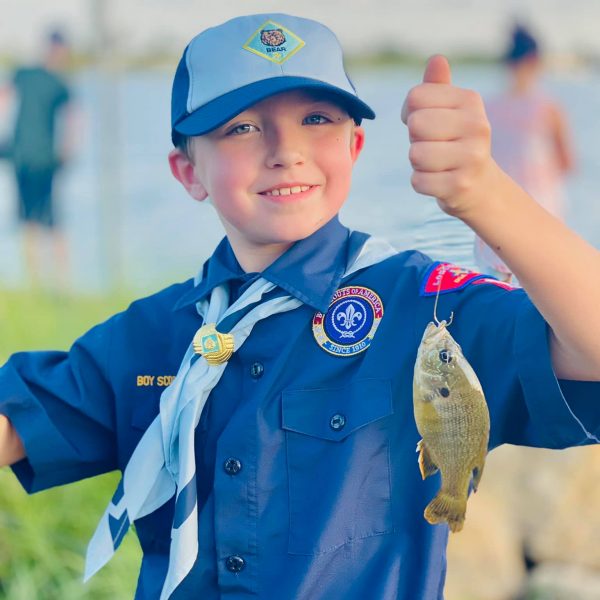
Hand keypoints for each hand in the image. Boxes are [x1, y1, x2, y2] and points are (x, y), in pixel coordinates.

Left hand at [402, 55, 498, 218]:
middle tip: (433, 146)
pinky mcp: (461, 185)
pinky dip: (421, 183)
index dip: (409, 112)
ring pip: (415, 154)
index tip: (425, 124)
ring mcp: (472, 156)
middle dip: (415, 139)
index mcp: (470, 100)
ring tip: (437, 164)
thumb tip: (436, 59)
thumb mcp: (449, 112)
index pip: (416, 97)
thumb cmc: (454, 143)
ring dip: (418, 163)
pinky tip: (439, 181)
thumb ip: (437, 87)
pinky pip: (418, 181)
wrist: (480, 186)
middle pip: (415, 125)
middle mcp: (477, 125)